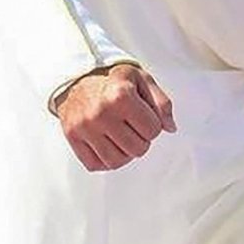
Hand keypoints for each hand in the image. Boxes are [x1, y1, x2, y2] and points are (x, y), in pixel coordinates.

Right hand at [56, 64, 175, 172]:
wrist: (78, 78)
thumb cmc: (114, 80)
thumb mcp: (142, 79)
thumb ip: (161, 102)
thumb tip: (171, 128)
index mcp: (121, 95)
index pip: (153, 130)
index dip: (154, 125)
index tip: (146, 116)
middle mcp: (101, 113)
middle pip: (137, 149)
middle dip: (142, 140)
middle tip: (135, 128)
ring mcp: (85, 128)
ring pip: (116, 161)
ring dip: (126, 154)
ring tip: (125, 139)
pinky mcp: (72, 138)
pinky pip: (95, 165)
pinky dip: (106, 162)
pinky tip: (110, 146)